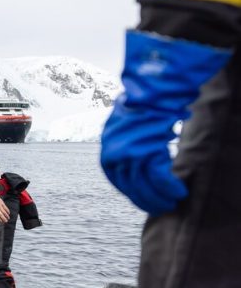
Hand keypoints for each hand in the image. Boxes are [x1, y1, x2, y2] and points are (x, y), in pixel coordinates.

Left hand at [101, 31, 230, 214]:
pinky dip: (168, 186)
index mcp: (108, 144)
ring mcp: (128, 146)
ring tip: (173, 201)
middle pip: (129, 183)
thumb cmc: (147, 102)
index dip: (133, 192)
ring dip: (159, 195)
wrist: (155, 81)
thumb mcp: (131, 125)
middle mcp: (113, 147)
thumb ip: (132, 144)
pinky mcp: (146, 144)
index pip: (116, 178)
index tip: (146, 200)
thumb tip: (141, 163)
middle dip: (146, 198)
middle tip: (163, 206)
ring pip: (142, 182)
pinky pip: (157, 173)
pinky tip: (179, 192)